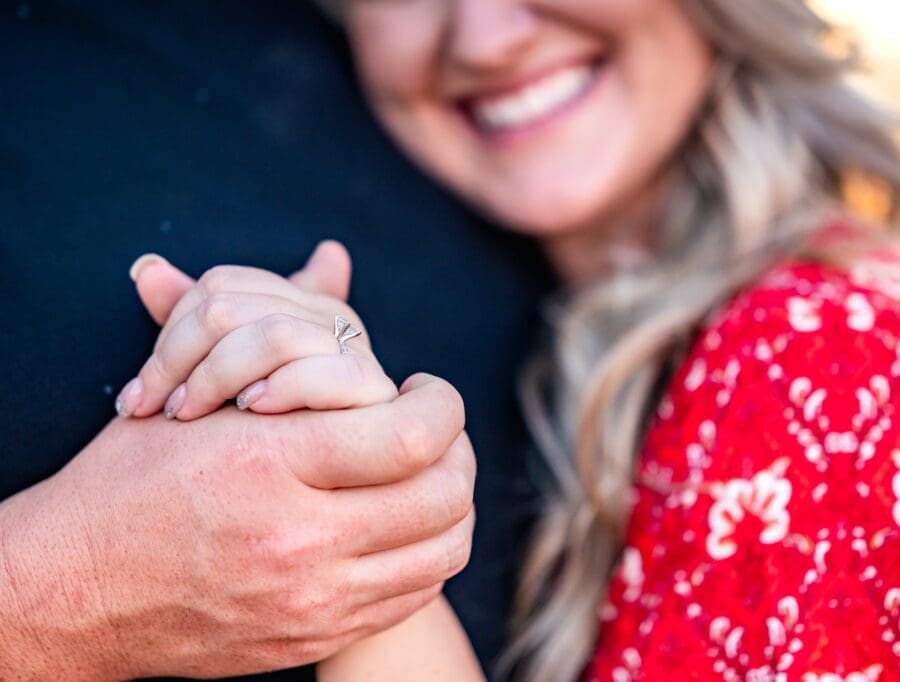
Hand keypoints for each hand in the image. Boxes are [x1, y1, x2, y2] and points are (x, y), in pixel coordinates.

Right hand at [0, 245, 475, 679]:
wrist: (78, 591)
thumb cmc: (131, 480)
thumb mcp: (198, 395)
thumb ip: (281, 328)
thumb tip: (334, 256)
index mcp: (269, 464)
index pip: (410, 435)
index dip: (442, 405)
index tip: (427, 390)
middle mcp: (297, 539)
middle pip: (442, 496)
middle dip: (458, 451)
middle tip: (435, 430)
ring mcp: (310, 601)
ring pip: (441, 552)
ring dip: (452, 503)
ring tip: (427, 472)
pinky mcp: (314, 638)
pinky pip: (412, 597)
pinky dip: (426, 554)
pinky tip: (402, 522)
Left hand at [117, 241, 395, 420]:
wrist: (325, 494)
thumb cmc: (267, 443)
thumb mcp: (220, 383)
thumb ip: (189, 327)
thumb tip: (148, 268)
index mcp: (297, 306)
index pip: (220, 285)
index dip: (169, 333)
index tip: (139, 394)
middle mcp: (330, 318)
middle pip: (232, 307)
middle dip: (179, 360)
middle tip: (156, 409)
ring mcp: (355, 352)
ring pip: (272, 334)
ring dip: (217, 377)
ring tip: (191, 414)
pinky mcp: (375, 392)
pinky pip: (322, 372)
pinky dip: (280, 388)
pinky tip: (251, 412)